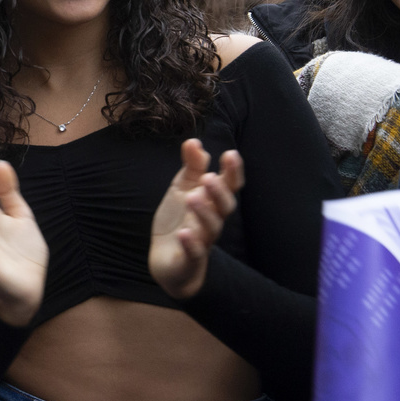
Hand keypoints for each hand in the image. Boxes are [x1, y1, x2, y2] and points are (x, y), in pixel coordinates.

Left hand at [149, 139, 242, 299]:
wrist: (167, 259)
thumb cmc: (179, 219)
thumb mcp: (182, 188)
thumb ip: (191, 166)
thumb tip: (194, 141)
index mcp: (212, 201)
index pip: (229, 186)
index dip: (232, 172)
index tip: (230, 154)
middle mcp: (212, 220)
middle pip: (224, 206)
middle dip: (219, 192)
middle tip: (209, 177)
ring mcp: (202, 240)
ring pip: (210, 228)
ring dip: (204, 213)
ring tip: (193, 197)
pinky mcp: (189, 259)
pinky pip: (194, 252)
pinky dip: (191, 244)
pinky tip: (184, 234)